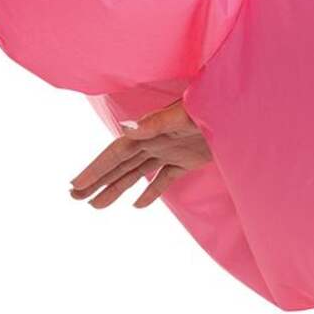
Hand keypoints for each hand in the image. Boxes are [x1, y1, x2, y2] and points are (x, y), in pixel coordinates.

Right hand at [68, 101, 211, 209]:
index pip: (115, 154)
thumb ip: (154, 123)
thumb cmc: (211, 107)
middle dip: (97, 181)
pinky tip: (138, 205)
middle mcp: (155, 142)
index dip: (95, 169)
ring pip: (137, 173)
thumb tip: (123, 128)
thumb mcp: (183, 115)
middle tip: (75, 197)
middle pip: (120, 165)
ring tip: (96, 205)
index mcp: (149, 132)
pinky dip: (152, 192)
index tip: (75, 184)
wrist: (239, 111)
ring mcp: (171, 151)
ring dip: (116, 188)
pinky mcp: (188, 160)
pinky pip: (165, 179)